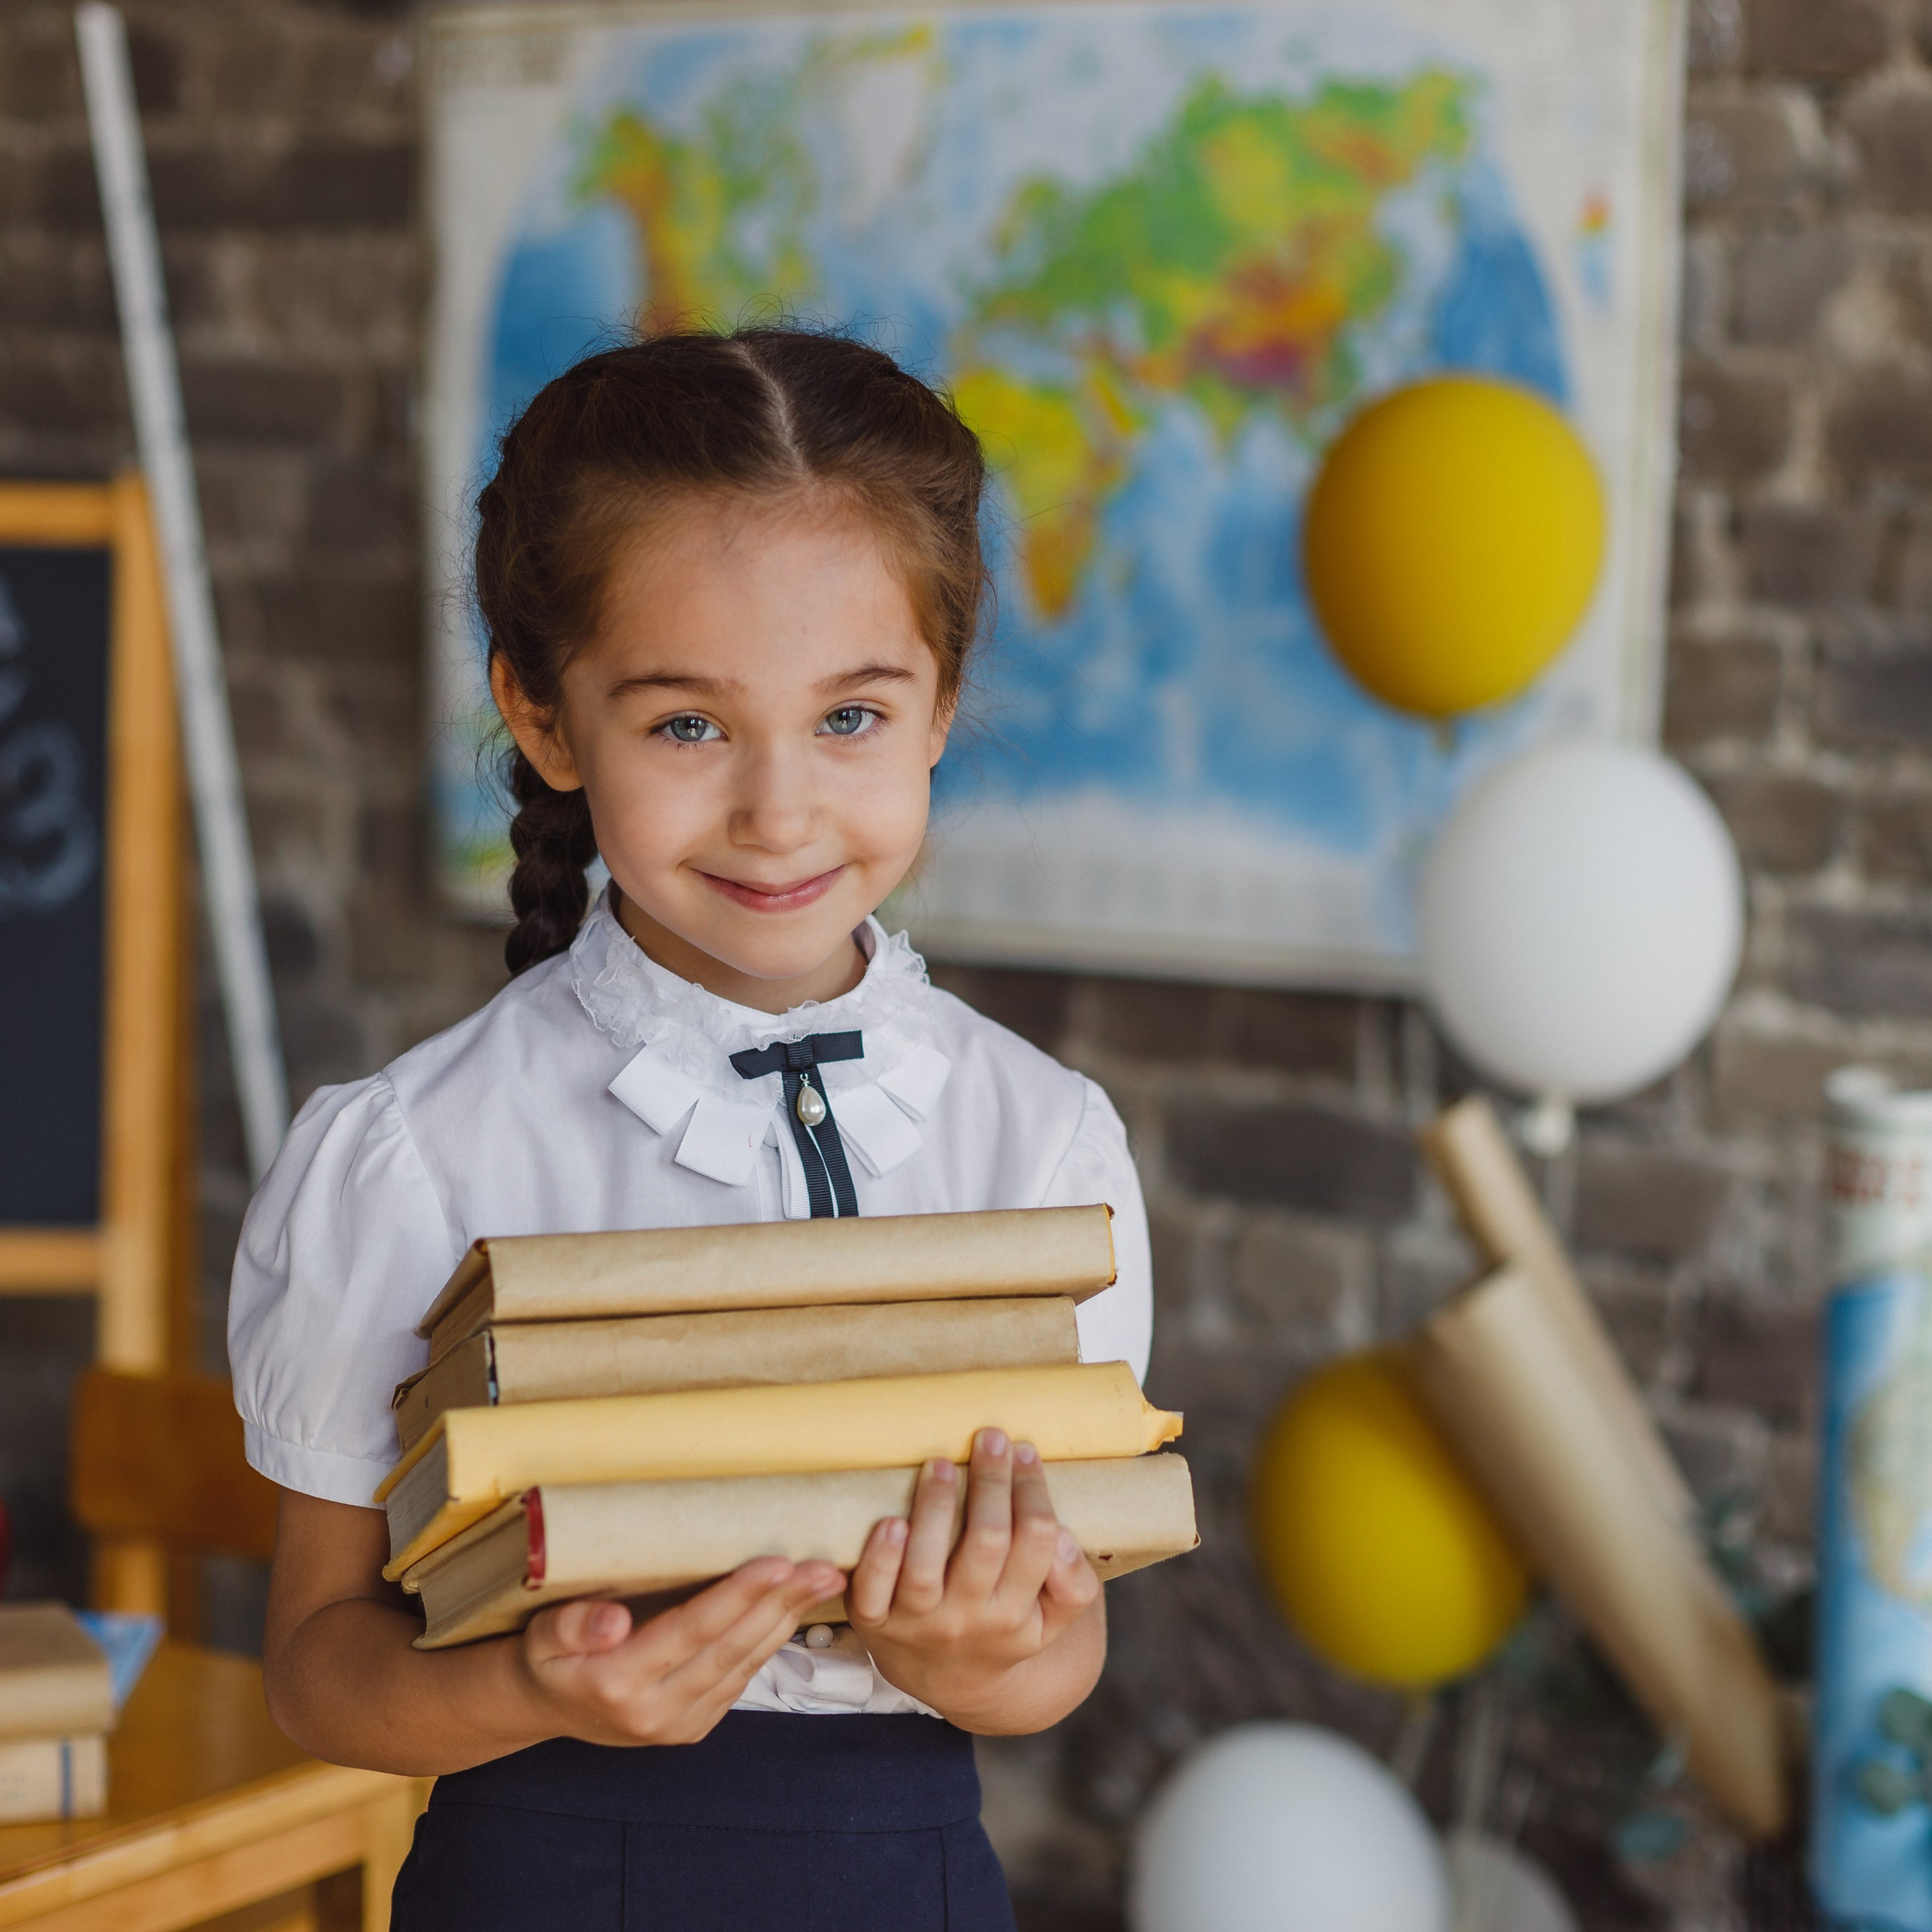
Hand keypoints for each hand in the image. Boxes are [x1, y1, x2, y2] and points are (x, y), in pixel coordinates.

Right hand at [518, 1556, 845, 1745]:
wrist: (546, 1706)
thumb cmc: (548, 1655)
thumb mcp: (542, 1635)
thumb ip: (573, 1624)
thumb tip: (613, 1622)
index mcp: (618, 1682)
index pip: (691, 1631)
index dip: (738, 1596)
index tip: (778, 1563)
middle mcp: (655, 1712)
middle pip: (730, 1648)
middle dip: (782, 1604)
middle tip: (825, 1568)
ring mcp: (677, 1725)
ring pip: (743, 1666)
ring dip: (786, 1621)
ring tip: (823, 1581)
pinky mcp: (693, 1728)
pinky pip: (739, 1680)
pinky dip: (769, 1642)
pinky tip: (791, 1610)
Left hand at [847, 1430, 1100, 1721]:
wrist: (952, 1680)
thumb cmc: (1005, 1626)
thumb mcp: (1052, 1620)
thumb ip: (1073, 1583)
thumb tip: (1065, 1536)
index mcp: (1018, 1616)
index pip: (1037, 1542)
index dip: (1032, 1491)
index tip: (1024, 1451)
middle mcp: (969, 1620)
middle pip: (986, 1544)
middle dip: (991, 1484)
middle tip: (990, 1437)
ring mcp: (919, 1623)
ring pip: (926, 1567)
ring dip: (935, 1510)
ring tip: (940, 1464)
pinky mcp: (875, 1621)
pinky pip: (872, 1592)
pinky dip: (880, 1558)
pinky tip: (890, 1521)